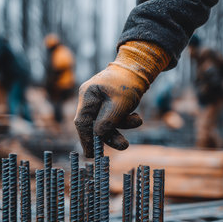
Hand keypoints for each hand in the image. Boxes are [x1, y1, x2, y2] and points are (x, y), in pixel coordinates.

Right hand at [74, 41, 169, 156]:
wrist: (139, 67)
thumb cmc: (128, 82)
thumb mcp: (119, 104)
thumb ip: (107, 121)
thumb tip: (98, 136)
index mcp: (88, 96)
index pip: (82, 122)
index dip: (86, 140)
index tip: (92, 154)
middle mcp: (91, 99)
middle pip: (94, 124)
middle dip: (110, 135)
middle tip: (123, 145)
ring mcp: (100, 101)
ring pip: (106, 122)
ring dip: (122, 126)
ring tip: (137, 121)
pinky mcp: (109, 103)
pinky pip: (114, 117)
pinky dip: (125, 120)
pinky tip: (136, 116)